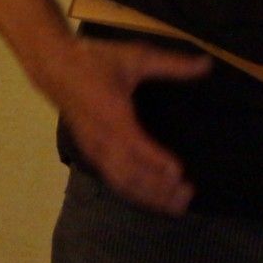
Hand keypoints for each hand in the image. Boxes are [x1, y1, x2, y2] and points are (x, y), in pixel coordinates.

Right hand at [44, 37, 211, 214]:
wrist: (55, 67)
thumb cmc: (96, 60)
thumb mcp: (136, 56)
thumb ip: (172, 65)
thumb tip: (207, 63)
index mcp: (112, 115)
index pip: (135, 145)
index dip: (156, 161)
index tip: (178, 172)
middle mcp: (101, 139)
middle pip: (129, 174)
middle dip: (158, 189)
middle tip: (188, 195)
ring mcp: (94, 150)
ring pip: (121, 182)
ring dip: (149, 196)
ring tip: (177, 206)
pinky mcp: (93, 153)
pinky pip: (114, 180)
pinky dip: (135, 193)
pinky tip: (154, 199)